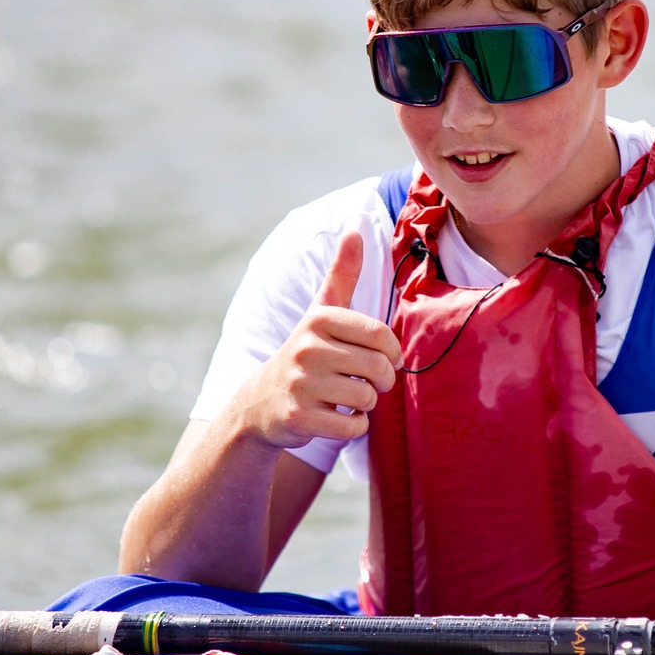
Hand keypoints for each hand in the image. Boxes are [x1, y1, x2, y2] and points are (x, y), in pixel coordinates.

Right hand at [228, 230, 401, 450]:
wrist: (261, 402)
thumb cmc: (307, 353)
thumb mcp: (322, 312)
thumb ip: (342, 273)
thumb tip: (354, 228)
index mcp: (319, 319)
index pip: (381, 335)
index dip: (392, 353)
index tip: (383, 358)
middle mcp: (307, 348)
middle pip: (378, 369)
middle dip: (381, 381)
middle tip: (366, 382)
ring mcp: (300, 383)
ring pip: (366, 399)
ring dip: (365, 404)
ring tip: (345, 397)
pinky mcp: (298, 417)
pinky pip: (351, 426)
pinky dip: (353, 427)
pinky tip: (336, 417)